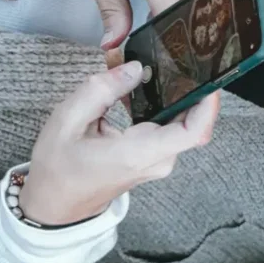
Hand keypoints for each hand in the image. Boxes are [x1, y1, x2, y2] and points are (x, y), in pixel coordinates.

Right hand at [18, 60, 218, 227]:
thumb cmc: (58, 165)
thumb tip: (135, 68)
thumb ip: (101, 90)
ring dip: (177, 98)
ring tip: (162, 69)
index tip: (206, 78)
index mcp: (138, 154)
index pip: (193, 132)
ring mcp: (159, 163)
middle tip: (177, 60)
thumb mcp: (67, 120)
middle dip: (189, 90)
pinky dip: (166, 108)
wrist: (56, 203)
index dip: (207, 104)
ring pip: (183, 126)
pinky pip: (172, 131)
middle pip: (192, 123)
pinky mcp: (155, 160)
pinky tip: (151, 89)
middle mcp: (157, 161)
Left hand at [68, 0, 204, 47]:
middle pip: (187, 15)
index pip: (174, 21)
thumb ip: (110, 10)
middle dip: (173, 36)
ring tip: (155, 23)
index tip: (161, 64)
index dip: (170, 46)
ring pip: (191, 1)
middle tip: (156, 53)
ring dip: (175, 15)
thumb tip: (114, 45)